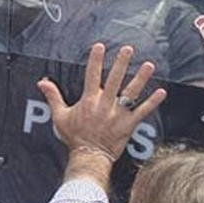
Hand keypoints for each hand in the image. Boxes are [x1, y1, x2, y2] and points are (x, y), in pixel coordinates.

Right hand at [36, 43, 166, 161]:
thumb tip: (42, 82)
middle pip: (114, 80)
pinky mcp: (129, 125)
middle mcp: (104, 104)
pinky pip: (142, 111)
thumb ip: (53, 97)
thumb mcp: (60, 116)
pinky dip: (152, 102)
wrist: (89, 156)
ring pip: (131, 93)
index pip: (92, 75)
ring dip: (141, 78)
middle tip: (128, 49)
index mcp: (89, 100)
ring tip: (149, 65)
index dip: (96, 60)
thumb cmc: (74, 136)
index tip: (101, 46)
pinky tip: (161, 91)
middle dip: (122, 63)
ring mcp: (118, 114)